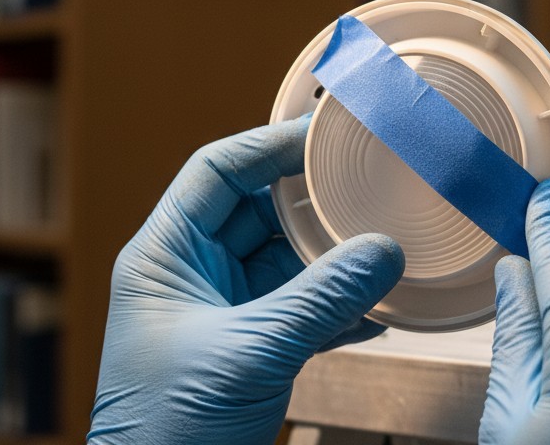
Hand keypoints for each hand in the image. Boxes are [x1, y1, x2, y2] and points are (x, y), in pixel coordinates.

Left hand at [87, 117, 404, 444]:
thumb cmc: (169, 426)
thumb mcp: (251, 351)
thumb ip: (321, 298)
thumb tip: (383, 251)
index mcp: (165, 256)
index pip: (216, 172)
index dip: (267, 144)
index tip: (322, 133)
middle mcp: (193, 274)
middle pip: (259, 211)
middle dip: (314, 202)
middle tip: (368, 182)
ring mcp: (224, 310)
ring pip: (287, 261)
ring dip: (334, 258)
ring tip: (384, 244)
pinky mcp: (252, 345)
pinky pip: (302, 307)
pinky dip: (338, 306)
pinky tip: (378, 308)